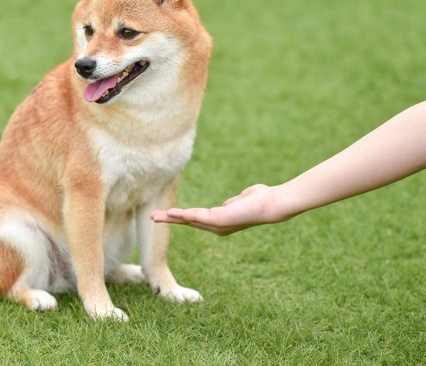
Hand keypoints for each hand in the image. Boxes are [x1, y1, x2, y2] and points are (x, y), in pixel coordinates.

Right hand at [150, 184, 286, 235]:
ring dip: (171, 218)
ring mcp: (218, 224)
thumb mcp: (240, 200)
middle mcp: (218, 227)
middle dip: (170, 220)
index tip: (167, 214)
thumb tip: (228, 203)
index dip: (181, 217)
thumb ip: (232, 203)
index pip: (197, 219)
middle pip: (189, 222)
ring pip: (190, 220)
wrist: (272, 203)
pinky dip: (183, 215)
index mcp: (221, 222)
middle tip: (152, 218)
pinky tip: (172, 213)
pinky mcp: (219, 220)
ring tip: (155, 217)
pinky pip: (197, 216)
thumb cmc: (260, 199)